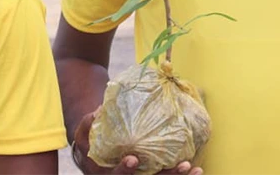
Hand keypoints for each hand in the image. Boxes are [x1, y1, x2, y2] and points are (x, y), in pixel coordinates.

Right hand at [72, 111, 201, 174]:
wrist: (94, 156)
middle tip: (182, 166)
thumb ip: (88, 124)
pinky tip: (196, 170)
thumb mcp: (83, 133)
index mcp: (106, 174)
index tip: (134, 158)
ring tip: (195, 168)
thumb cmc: (90, 141)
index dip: (125, 170)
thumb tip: (98, 111)